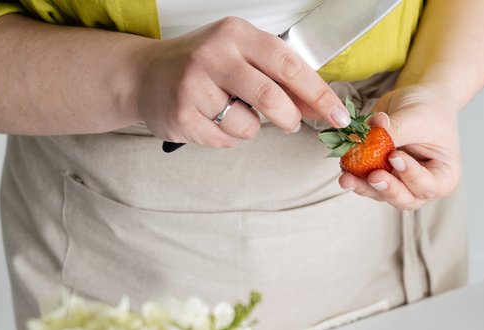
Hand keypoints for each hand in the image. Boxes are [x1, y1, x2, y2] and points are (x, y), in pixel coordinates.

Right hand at [135, 17, 349, 146]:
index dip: (319, 93)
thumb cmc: (202, 66)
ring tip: (232, 112)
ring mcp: (194, 85)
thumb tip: (323, 107)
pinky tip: (210, 120)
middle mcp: (214, 54)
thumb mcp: (243, 58)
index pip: (289, 65)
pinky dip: (227, 137)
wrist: (144, 75)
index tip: (339, 115)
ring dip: (251, 128)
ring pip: (249, 126)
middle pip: (272, 98)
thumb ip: (282, 79)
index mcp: (237, 34)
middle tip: (290, 122)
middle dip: (289, 118)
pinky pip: (225, 140)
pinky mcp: (182, 115)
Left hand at [338, 86, 461, 210]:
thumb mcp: (416, 117)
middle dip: (387, 189)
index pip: (428, 185)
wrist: (420, 99)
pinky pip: (367, 183)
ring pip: (382, 194)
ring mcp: (401, 184)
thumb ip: (394, 132)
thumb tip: (365, 141)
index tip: (395, 157)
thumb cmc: (429, 109)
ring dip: (364, 187)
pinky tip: (344, 169)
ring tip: (348, 177)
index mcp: (444, 176)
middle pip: (405, 199)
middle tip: (373, 176)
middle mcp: (424, 186)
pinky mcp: (382, 176)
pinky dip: (356, 177)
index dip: (411, 175)